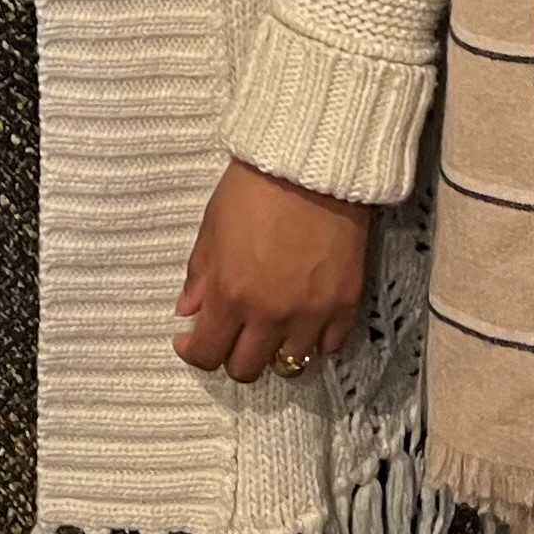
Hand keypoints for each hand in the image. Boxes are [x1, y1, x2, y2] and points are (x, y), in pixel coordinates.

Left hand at [174, 161, 375, 382]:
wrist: (311, 165)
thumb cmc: (255, 188)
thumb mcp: (212, 227)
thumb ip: (199, 276)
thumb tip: (187, 311)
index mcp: (229, 295)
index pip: (206, 354)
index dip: (194, 352)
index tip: (191, 340)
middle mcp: (269, 315)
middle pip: (247, 369)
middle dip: (232, 356)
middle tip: (231, 335)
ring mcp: (310, 314)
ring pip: (289, 365)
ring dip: (275, 352)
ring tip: (271, 329)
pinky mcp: (345, 305)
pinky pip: (329, 347)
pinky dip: (314, 341)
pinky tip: (305, 321)